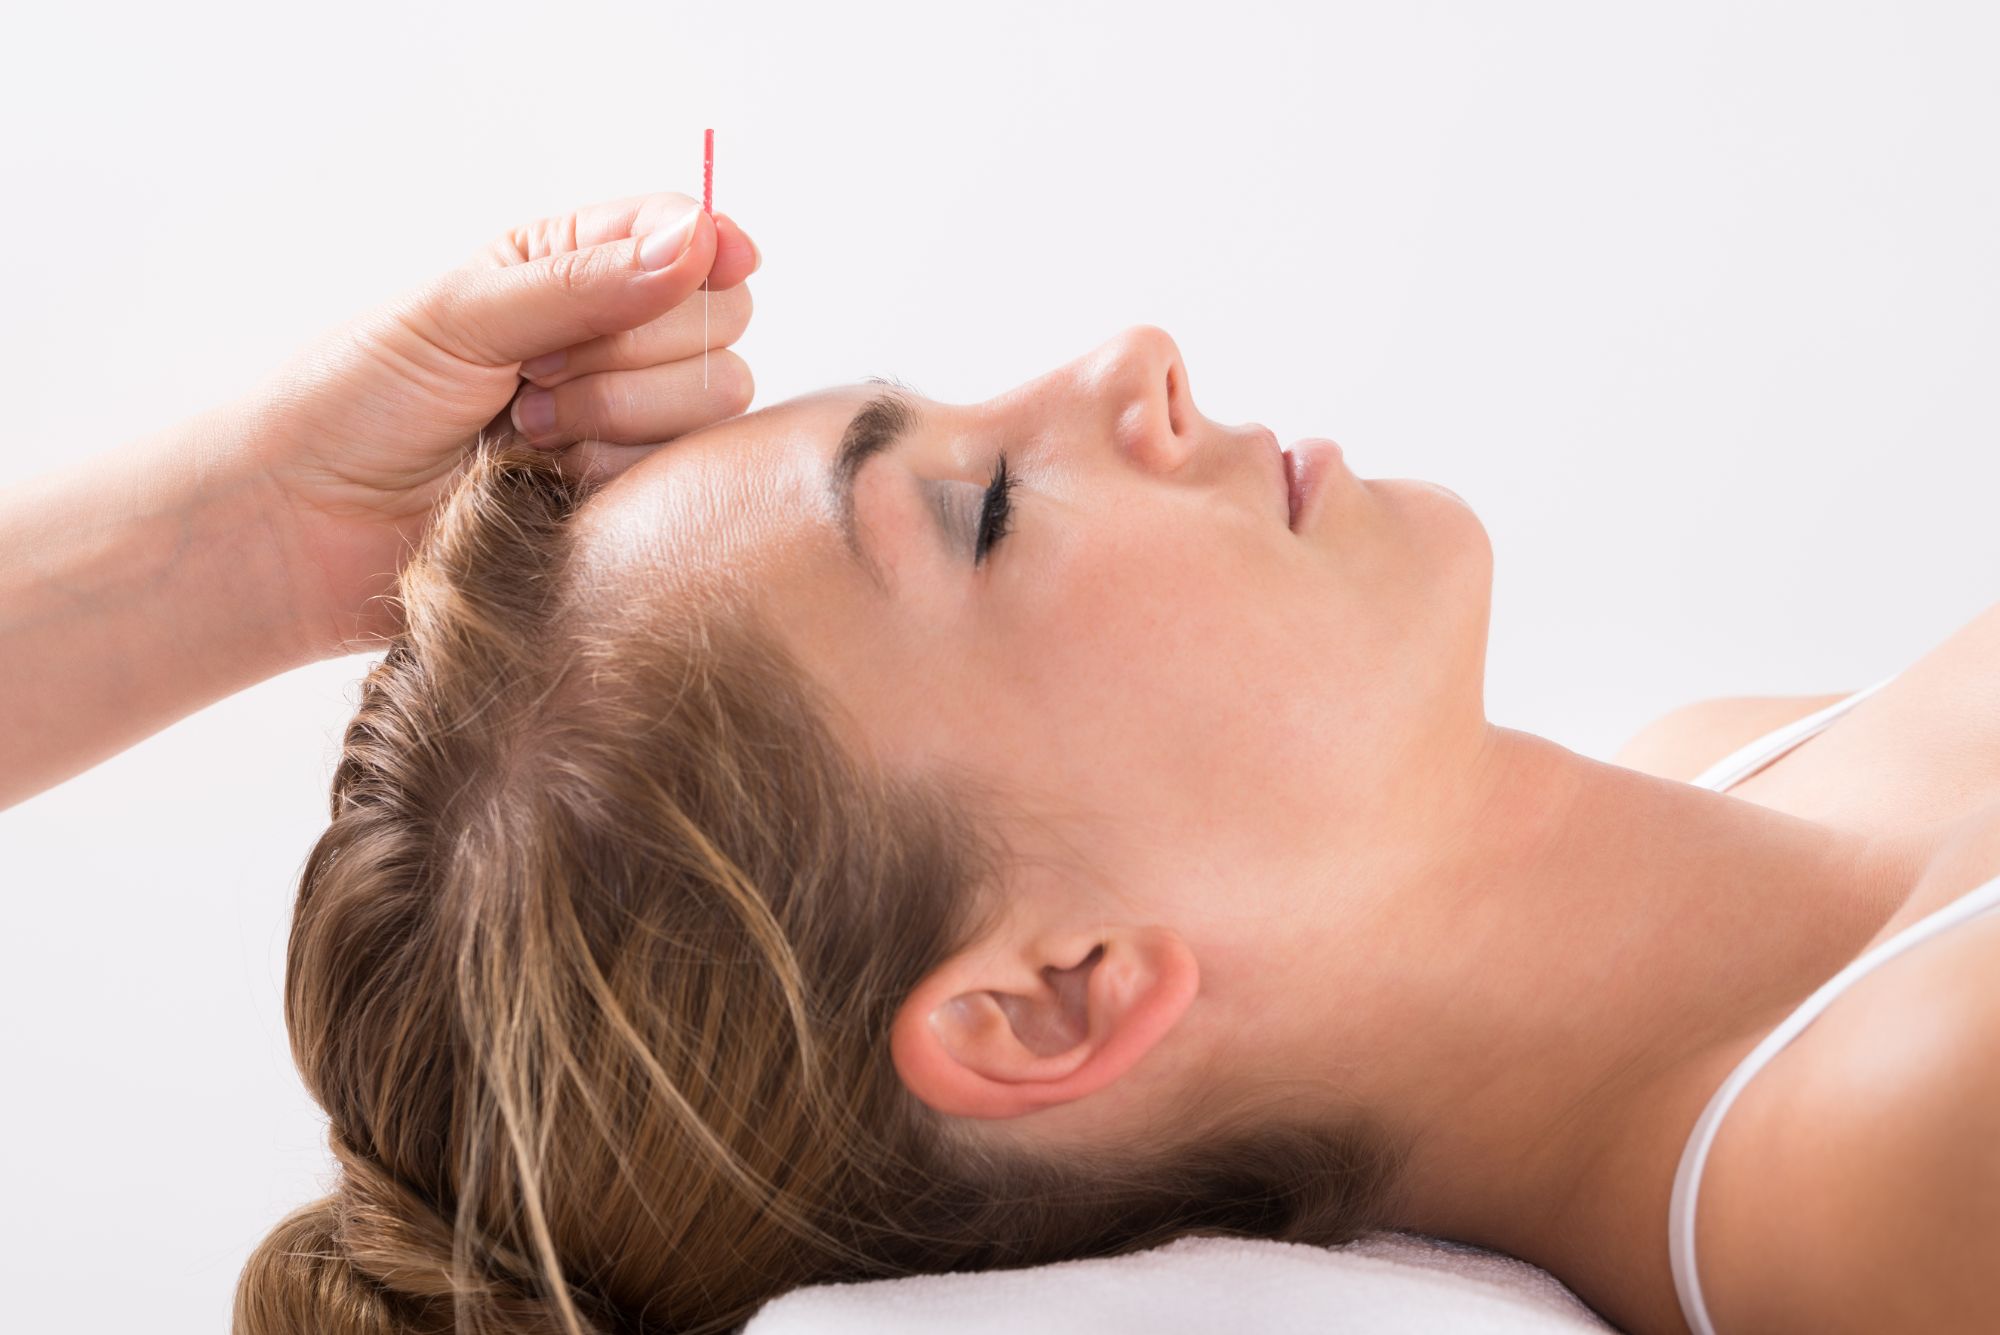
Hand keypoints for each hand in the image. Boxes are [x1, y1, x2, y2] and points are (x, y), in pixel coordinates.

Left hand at [247, 192, 758, 651]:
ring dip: (618, 411)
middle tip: (538, 370)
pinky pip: (680, 474)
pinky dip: (611, 471)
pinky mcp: (626, 499)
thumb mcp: (462, 314)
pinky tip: (544, 479)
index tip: (714, 260)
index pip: (684, 234)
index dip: (708, 244)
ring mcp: (625, 421)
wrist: (307, 527)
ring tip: (526, 432)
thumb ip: (583, 281)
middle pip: (721, 317)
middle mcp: (608, 338)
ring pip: (715, 395)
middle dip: (638, 343)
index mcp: (565, 267)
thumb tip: (696, 240)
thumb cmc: (355, 401)